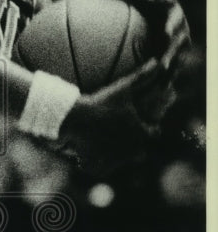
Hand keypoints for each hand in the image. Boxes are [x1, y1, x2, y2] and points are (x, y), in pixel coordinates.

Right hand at [56, 57, 173, 174]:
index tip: (138, 121)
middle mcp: (132, 149)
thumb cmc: (101, 103)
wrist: (75, 118)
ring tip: (107, 141)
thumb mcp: (123, 88)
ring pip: (123, 160)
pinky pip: (105, 168)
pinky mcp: (101, 167)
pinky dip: (101, 163)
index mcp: (141, 132)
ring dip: (119, 153)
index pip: (154, 133)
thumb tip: (157, 62)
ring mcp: (116, 160)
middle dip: (134, 143)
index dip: (148, 127)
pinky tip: (95, 150)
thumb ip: (142, 77)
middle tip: (121, 133)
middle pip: (140, 151)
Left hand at [100, 0, 190, 75]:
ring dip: (171, 67)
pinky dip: (164, 81)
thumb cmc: (147, 5)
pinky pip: (171, 72)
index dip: (170, 14)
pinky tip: (154, 93)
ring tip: (161, 76)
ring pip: (176, 57)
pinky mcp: (176, 60)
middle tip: (165, 50)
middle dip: (174, 47)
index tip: (164, 18)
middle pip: (179, 38)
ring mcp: (180, 45)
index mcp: (171, 10)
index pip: (172, 9)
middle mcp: (180, 28)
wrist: (162, 20)